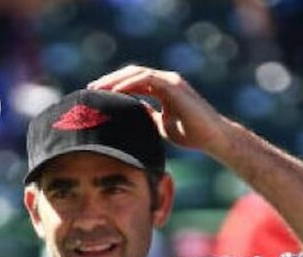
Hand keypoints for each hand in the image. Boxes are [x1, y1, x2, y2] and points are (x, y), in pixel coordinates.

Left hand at [87, 65, 228, 154]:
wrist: (211, 138)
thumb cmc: (190, 134)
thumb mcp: (161, 125)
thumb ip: (148, 116)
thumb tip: (132, 115)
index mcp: (162, 89)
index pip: (133, 81)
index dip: (114, 86)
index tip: (96, 95)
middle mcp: (166, 81)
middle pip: (132, 74)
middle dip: (110, 80)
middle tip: (91, 89)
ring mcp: (170, 81)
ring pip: (137, 73)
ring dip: (115, 80)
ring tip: (98, 89)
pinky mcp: (174, 85)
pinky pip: (147, 79)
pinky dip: (130, 84)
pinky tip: (116, 92)